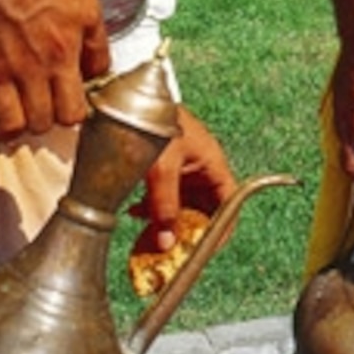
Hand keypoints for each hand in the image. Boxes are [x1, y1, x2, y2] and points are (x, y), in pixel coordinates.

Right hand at [0, 0, 119, 141]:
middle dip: (63, 110)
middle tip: (49, 100)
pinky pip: (8, 122)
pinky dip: (5, 126)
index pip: (101, 68)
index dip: (87, 74)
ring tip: (24, 107)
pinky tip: (1, 116)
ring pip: (43, 122)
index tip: (73, 72)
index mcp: (86, 19)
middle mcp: (61, 51)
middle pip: (74, 111)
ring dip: (34, 119)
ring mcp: (28, 68)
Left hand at [138, 103, 239, 255]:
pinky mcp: (163, 170)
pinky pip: (164, 200)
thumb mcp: (161, 167)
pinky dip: (152, 213)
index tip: (201, 254)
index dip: (220, 232)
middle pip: (204, 211)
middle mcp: (200, 169)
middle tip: (171, 255)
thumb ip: (165, 206)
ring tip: (150, 242)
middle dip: (189, 234)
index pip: (229, 206)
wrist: (124, 98)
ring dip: (168, 227)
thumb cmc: (152, 120)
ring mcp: (181, 170)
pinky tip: (137, 216)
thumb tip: (167, 243)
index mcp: (212, 163)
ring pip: (182, 208)